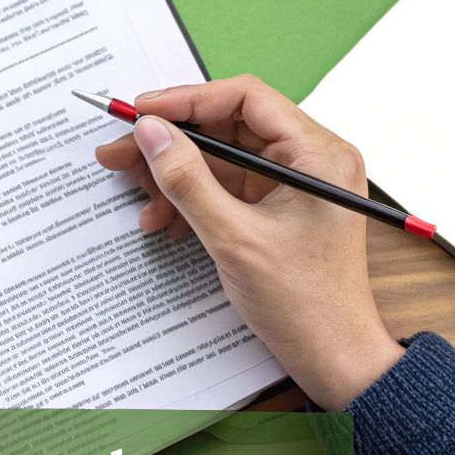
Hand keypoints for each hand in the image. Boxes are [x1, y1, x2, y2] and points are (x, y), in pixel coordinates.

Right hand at [95, 75, 404, 408]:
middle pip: (228, 126)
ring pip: (220, 159)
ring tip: (136, 194)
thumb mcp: (234, 238)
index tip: (142, 113)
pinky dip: (192, 200)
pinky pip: (225, 187)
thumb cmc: (305, 304)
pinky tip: (163, 220)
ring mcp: (292, 184)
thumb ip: (187, 181)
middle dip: (171, 142)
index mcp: (318, 153)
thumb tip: (150, 134)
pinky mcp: (276, 207)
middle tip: (121, 151)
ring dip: (175, 176)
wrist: (332, 357)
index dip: (187, 100)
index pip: (246, 97)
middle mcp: (309, 159)